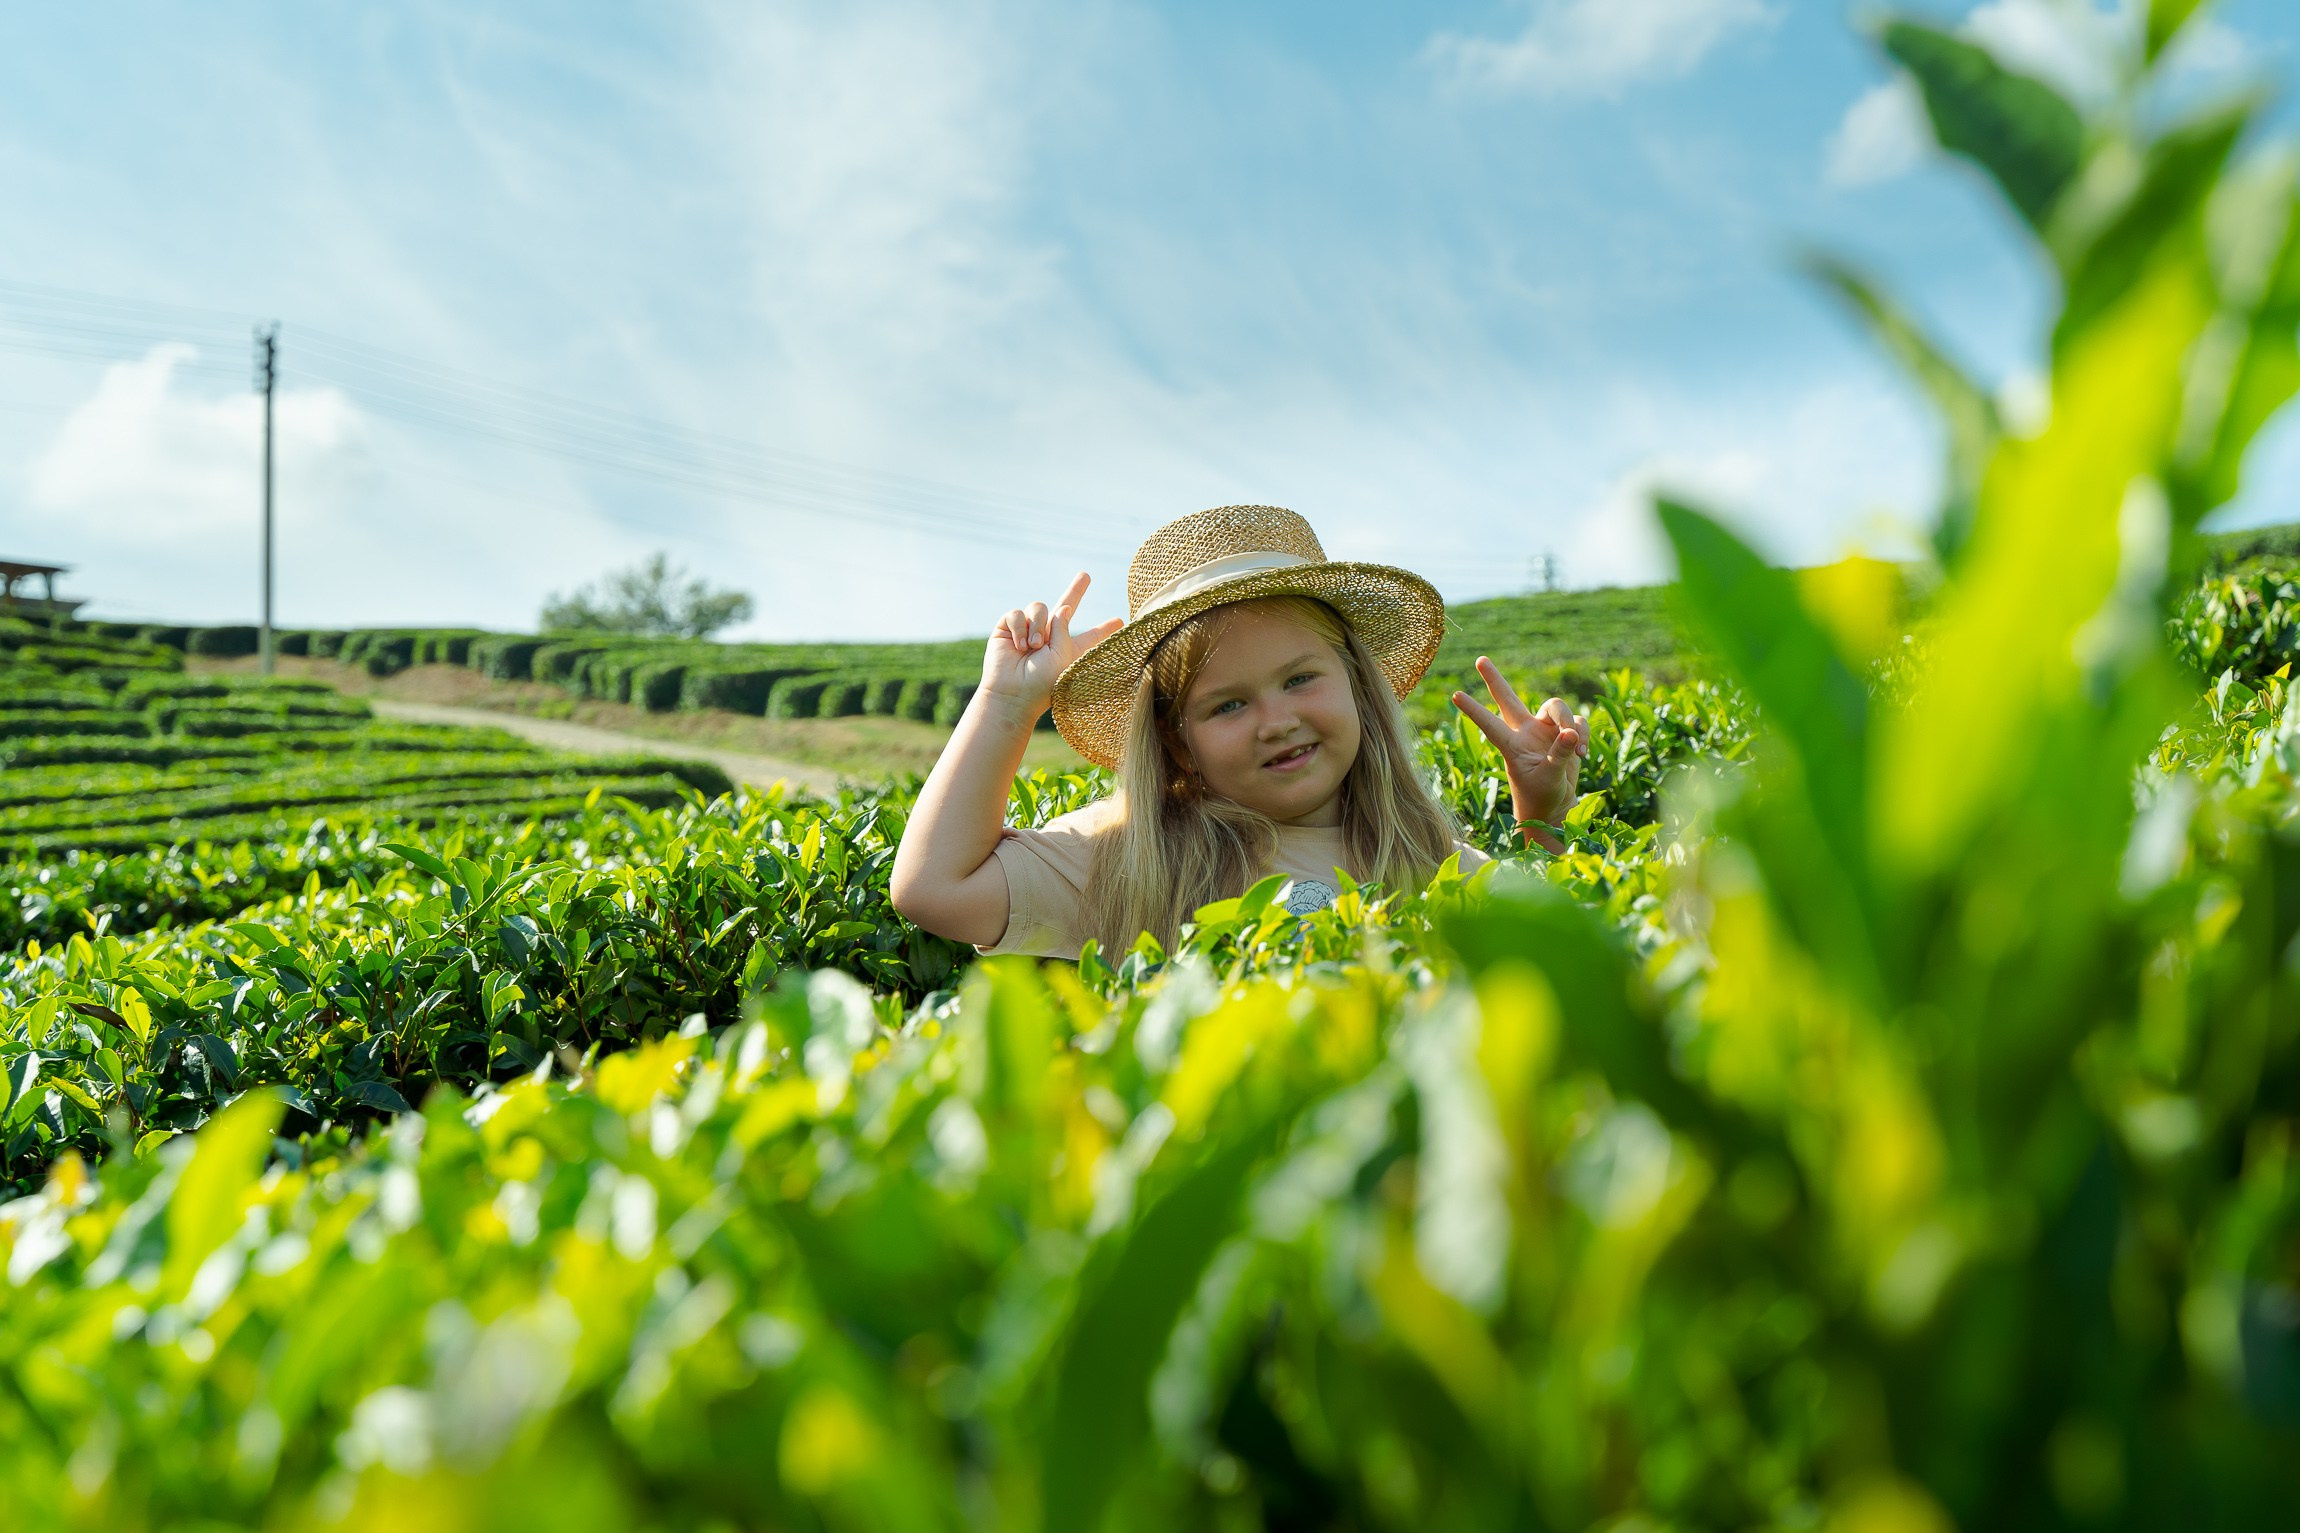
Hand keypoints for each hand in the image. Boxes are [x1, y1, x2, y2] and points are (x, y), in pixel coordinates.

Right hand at [981, 571, 1124, 713]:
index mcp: (1068, 647)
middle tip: (1086, 575)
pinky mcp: (1007, 628)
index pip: (1089, 634)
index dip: (1103, 628)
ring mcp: (1028, 631)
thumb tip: (1064, 608)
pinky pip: (1016, 614)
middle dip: (1075, 591)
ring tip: (1033, 648)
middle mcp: (1050, 637)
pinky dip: (1019, 628)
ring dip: (1037, 625)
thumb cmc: (1042, 681)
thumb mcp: (1063, 655)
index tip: (1120, 621)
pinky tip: (1019, 646)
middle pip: (1064, 607)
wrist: (1012, 691)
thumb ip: (1065, 629)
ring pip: (1038, 607)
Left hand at [1452, 656, 1588, 850]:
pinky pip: (1577, 722)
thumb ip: (1559, 755)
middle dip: (1494, 679)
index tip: (1454, 695)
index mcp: (1512, 746)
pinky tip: (1583, 752)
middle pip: (1508, 698)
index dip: (1474, 710)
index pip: (1490, 724)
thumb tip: (1569, 732)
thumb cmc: (1542, 797)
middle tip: (1479, 660)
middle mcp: (1525, 733)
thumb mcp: (1549, 778)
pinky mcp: (1565, 734)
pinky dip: (1583, 734)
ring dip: (1571, 722)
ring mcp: (1544, 731)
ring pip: (1556, 707)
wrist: (1555, 809)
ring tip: (1578, 750)